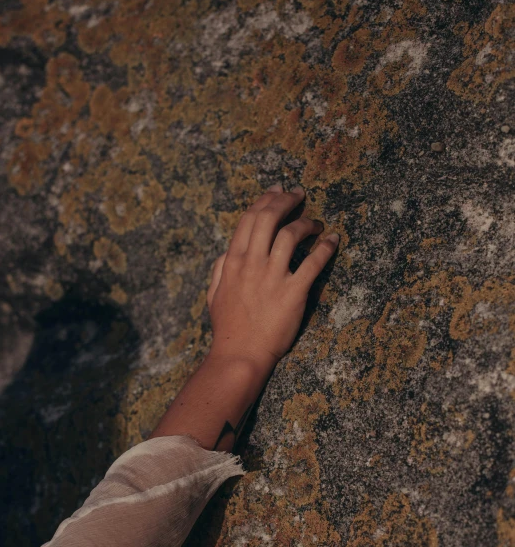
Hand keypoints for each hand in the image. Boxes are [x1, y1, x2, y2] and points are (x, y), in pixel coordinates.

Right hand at [206, 184, 338, 372]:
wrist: (240, 354)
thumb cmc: (228, 327)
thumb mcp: (214, 293)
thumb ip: (220, 269)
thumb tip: (227, 252)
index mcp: (233, 261)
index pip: (249, 219)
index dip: (265, 200)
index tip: (277, 192)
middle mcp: (252, 263)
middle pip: (269, 219)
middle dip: (285, 201)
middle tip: (299, 194)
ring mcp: (272, 277)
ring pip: (290, 235)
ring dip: (306, 223)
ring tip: (316, 222)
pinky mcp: (293, 293)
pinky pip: (313, 264)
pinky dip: (325, 248)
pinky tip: (333, 240)